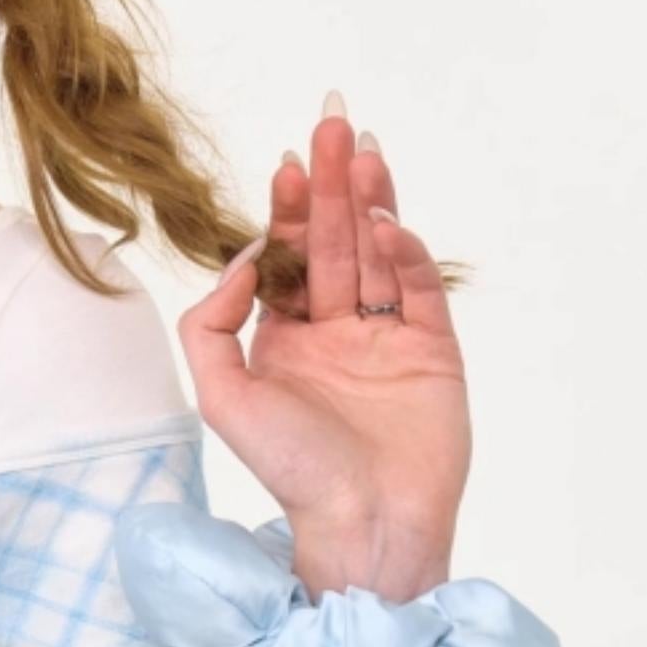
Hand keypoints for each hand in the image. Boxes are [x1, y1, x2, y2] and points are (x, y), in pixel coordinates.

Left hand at [179, 93, 469, 599]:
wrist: (363, 524)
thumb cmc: (291, 470)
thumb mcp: (222, 396)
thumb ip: (212, 323)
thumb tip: (243, 258)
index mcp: (284, 339)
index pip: (289, 256)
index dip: (290, 208)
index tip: (287, 164)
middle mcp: (336, 331)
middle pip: (335, 241)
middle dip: (332, 183)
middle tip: (332, 122)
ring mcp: (387, 338)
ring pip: (378, 254)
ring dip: (372, 200)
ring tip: (364, 150)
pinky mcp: (434, 352)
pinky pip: (418, 290)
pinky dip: (406, 252)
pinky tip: (387, 221)